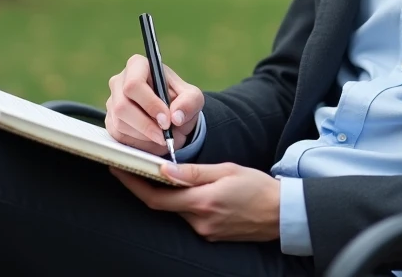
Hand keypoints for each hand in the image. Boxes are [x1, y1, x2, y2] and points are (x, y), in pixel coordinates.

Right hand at [105, 55, 202, 155]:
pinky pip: (118, 136)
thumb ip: (189, 103)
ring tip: (165, 138)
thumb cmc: (180, 100)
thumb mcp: (193, 97)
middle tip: (165, 136)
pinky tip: (154, 142)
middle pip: (123, 106)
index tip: (166, 120)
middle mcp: (119, 81)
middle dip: (146, 125)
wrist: (172, 115)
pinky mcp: (110, 120)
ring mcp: (112, 101)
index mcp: (138, 65)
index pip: (134, 84)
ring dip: (145, 137)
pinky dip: (139, 144)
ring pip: (120, 124)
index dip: (150, 104)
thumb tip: (176, 116)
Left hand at [112, 162, 280, 242]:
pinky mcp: (211, 235)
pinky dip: (186, 203)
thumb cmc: (257, 187)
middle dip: (151, 186)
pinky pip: (190, 217)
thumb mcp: (226, 171)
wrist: (282, 214)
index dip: (133, 184)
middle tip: (138, 166)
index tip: (119, 170)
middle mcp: (199, 222)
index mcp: (202, 202)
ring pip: (178, 210)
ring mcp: (205, 231)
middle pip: (164, 204)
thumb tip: (165, 170)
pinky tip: (193, 191)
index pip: (156, 198)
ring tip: (172, 175)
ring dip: (172, 194)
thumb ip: (194, 173)